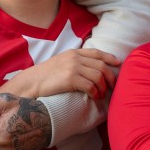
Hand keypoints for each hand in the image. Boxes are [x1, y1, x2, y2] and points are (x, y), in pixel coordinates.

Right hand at [0, 48, 119, 99]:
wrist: (31, 82)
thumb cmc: (46, 76)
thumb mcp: (61, 63)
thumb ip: (74, 62)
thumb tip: (90, 70)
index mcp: (73, 53)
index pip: (96, 52)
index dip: (109, 57)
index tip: (118, 63)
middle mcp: (75, 57)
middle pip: (101, 65)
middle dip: (110, 77)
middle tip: (113, 87)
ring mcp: (73, 67)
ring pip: (98, 76)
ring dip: (103, 87)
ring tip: (101, 95)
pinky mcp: (71, 78)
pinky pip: (91, 86)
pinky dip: (95, 92)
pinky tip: (95, 97)